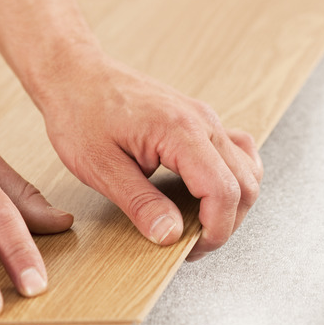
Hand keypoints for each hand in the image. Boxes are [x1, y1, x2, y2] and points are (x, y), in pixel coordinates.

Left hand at [39, 57, 263, 260]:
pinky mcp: (199, 121)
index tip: (192, 250)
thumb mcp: (101, 167)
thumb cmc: (80, 112)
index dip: (215, 230)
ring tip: (199, 223)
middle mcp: (202, 122)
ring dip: (233, 204)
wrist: (75, 74)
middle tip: (191, 244)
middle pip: (245, 184)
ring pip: (248, 169)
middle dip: (225, 223)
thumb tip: (169, 235)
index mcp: (180, 131)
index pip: (224, 191)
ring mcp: (205, 119)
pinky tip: (208, 194)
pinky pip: (237, 152)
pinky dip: (233, 179)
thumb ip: (140, 203)